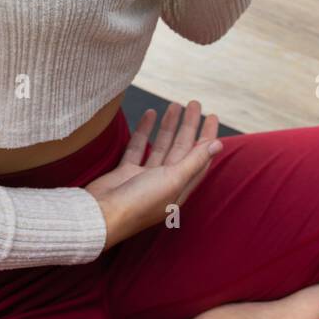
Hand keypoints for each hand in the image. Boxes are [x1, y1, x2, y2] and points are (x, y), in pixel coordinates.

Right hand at [85, 100, 222, 249]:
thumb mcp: (172, 180)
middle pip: (181, 149)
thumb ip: (194, 161)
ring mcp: (145, 178)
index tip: (212, 115)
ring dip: (169, 126)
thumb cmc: (139, 202)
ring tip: (174, 104)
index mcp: (179, 188)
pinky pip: (139, 147)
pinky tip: (150, 114)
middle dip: (189, 126)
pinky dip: (145, 131)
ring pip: (161, 146)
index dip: (207, 138)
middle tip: (194, 103)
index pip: (199, 158)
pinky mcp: (126, 173)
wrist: (100, 215)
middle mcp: (164, 183)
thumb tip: (217, 145)